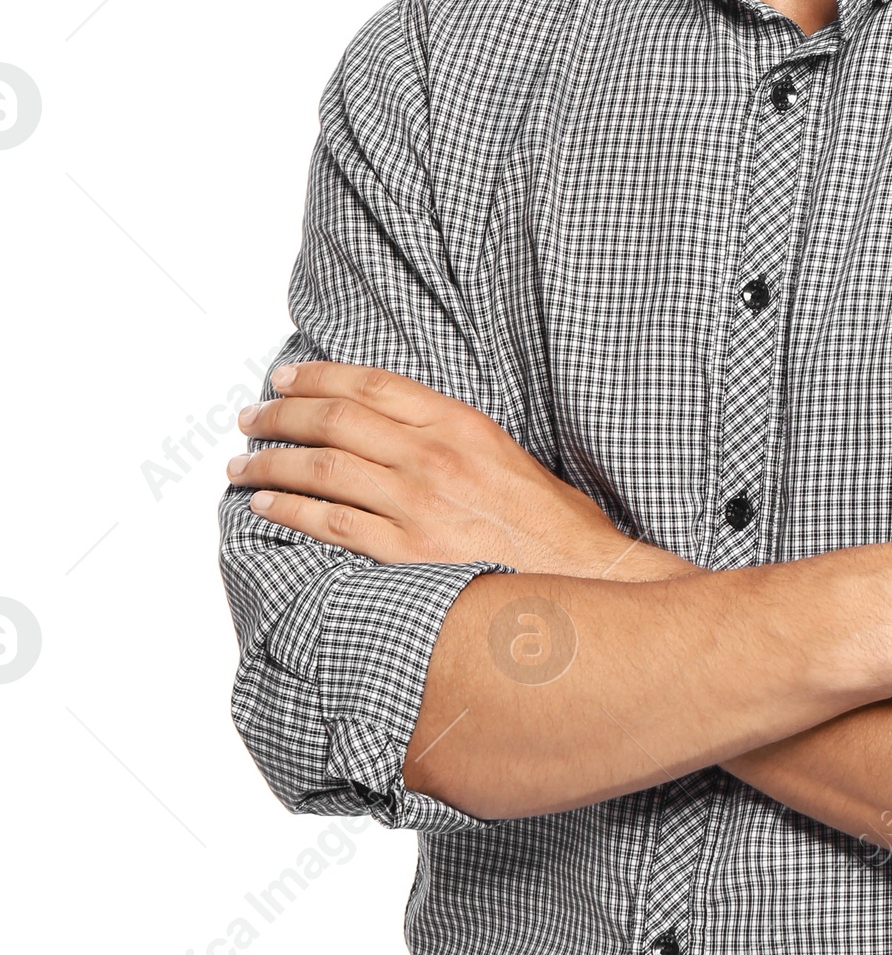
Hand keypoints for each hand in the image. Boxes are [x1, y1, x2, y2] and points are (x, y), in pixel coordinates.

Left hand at [226, 361, 684, 580]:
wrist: (586, 577)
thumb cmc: (555, 528)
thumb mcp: (509, 457)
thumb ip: (456, 440)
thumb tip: (402, 438)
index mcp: (460, 424)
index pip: (371, 385)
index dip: (318, 376)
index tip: (285, 377)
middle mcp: (432, 455)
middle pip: (335, 419)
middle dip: (281, 413)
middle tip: (250, 416)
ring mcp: (417, 504)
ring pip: (323, 468)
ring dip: (272, 459)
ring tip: (243, 459)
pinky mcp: (407, 553)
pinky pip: (331, 523)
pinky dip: (291, 508)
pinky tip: (266, 502)